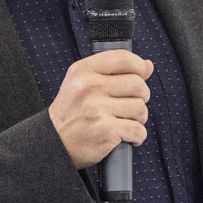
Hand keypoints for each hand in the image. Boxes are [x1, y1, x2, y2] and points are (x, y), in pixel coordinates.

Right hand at [47, 49, 152, 168]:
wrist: (53, 144)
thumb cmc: (71, 113)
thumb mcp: (83, 84)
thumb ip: (115, 72)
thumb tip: (148, 65)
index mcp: (83, 71)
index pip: (124, 58)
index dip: (139, 66)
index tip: (140, 76)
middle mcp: (89, 87)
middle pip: (137, 84)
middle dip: (141, 96)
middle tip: (130, 105)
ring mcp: (97, 109)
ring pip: (140, 108)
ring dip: (139, 118)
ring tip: (126, 121)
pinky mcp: (105, 131)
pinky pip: (138, 130)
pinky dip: (138, 135)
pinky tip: (127, 136)